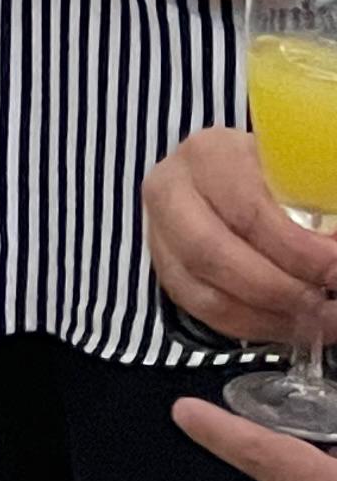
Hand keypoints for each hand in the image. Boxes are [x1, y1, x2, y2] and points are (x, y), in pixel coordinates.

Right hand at [149, 129, 336, 346]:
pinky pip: (205, 312)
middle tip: (329, 305)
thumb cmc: (278, 178)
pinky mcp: (166, 268)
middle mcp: (171, 190)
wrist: (237, 179)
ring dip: (271, 316)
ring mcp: (161, 232)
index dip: (298, 249)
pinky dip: (254, 326)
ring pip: (207, 292)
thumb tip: (334, 247)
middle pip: (213, 253)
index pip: (247, 210)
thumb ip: (321, 207)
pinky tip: (291, 323)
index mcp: (209, 154)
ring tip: (318, 320)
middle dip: (281, 289)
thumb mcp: (299, 178)